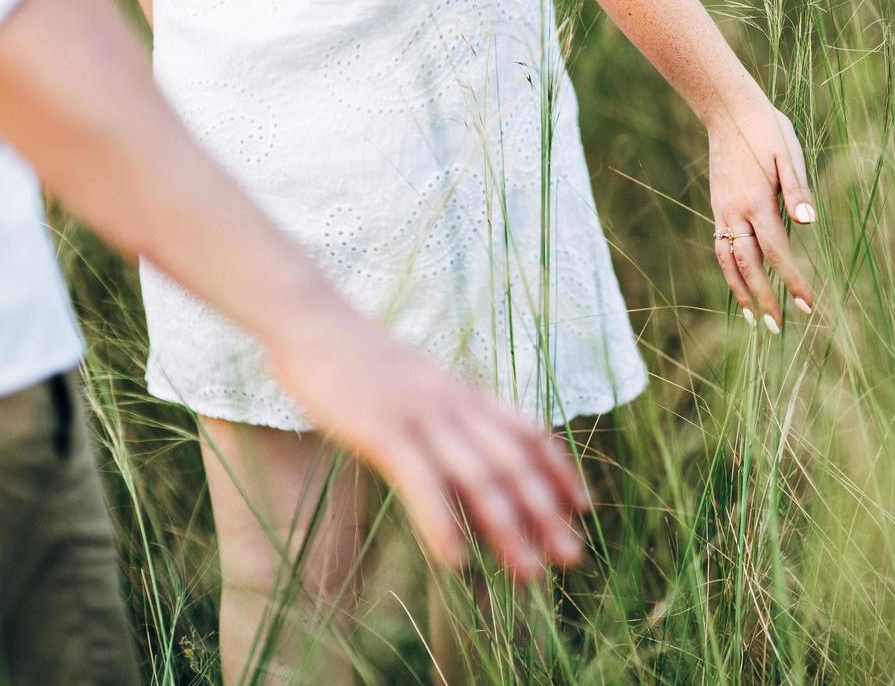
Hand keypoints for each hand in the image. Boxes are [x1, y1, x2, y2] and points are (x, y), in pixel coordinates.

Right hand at [264, 310, 590, 582]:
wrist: (312, 322)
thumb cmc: (358, 358)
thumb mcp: (417, 383)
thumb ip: (446, 410)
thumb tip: (467, 444)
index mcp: (464, 392)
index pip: (528, 432)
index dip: (558, 469)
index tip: (582, 506)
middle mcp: (454, 404)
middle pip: (515, 463)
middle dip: (547, 513)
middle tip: (572, 557)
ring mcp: (421, 416)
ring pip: (480, 479)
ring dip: (509, 530)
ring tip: (529, 573)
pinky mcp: (383, 431)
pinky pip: (422, 483)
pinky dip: (443, 524)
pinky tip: (456, 563)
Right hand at [707, 96, 816, 331]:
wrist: (727, 109)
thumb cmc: (766, 128)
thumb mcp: (789, 152)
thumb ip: (797, 189)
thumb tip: (809, 223)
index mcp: (758, 201)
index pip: (778, 252)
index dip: (793, 281)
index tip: (808, 306)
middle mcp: (736, 212)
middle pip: (749, 266)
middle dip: (765, 298)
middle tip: (779, 328)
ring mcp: (722, 211)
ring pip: (728, 262)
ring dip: (742, 292)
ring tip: (755, 319)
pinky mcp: (717, 207)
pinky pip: (720, 247)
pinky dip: (729, 271)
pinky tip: (741, 284)